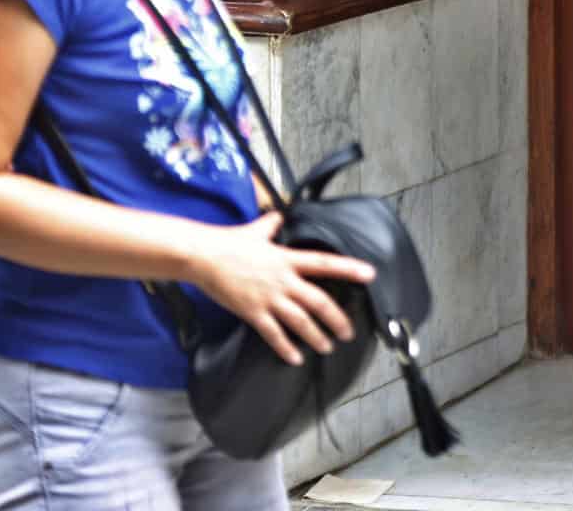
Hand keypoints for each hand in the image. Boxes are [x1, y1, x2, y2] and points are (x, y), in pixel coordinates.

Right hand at [190, 213, 376, 366]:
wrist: (204, 256)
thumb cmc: (228, 242)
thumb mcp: (256, 229)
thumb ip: (272, 224)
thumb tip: (279, 215)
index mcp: (286, 259)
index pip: (324, 263)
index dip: (348, 269)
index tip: (369, 274)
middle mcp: (283, 280)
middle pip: (318, 302)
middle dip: (337, 319)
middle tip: (348, 332)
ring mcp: (268, 298)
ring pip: (300, 322)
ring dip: (316, 337)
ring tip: (327, 347)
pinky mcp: (253, 312)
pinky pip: (273, 334)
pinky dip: (285, 348)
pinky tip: (294, 358)